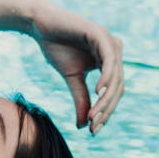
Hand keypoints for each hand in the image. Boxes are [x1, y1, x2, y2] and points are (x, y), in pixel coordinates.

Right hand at [28, 0, 123, 133]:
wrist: (40, 26)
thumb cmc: (56, 48)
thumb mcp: (71, 78)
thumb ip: (81, 98)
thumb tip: (83, 125)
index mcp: (109, 61)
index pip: (113, 92)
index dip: (104, 112)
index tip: (93, 130)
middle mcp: (114, 51)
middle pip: (118, 88)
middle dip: (106, 110)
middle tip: (94, 127)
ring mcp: (110, 42)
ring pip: (116, 77)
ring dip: (106, 99)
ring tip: (94, 116)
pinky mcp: (101, 35)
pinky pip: (109, 61)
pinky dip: (106, 77)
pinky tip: (98, 92)